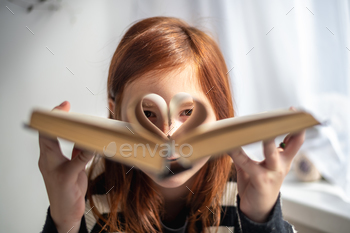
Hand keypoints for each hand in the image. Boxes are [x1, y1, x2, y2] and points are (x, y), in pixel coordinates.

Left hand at [38, 101, 93, 232]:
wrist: (66, 212)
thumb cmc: (62, 198)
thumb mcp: (71, 177)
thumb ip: (81, 160)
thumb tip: (91, 145)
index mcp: (48, 158)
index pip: (46, 133)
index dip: (52, 119)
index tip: (62, 108)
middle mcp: (53, 157)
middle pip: (53, 133)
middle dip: (60, 119)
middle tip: (68, 108)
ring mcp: (63, 161)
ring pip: (64, 140)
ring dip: (71, 130)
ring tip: (79, 121)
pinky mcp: (72, 166)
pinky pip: (76, 150)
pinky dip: (82, 143)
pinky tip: (88, 140)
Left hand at [228, 108, 304, 222]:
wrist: (258, 210)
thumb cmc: (257, 185)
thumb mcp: (256, 167)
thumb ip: (248, 153)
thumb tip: (235, 137)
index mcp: (283, 160)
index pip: (294, 140)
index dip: (296, 126)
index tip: (294, 112)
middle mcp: (281, 165)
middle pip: (292, 144)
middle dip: (291, 129)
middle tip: (286, 115)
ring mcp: (273, 173)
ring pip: (271, 153)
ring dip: (266, 141)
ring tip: (261, 130)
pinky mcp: (261, 180)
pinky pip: (248, 163)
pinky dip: (237, 153)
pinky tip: (229, 147)